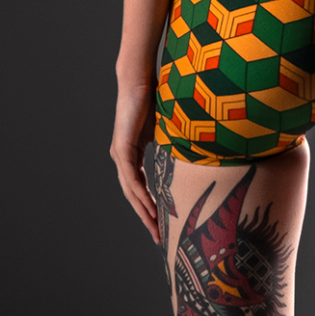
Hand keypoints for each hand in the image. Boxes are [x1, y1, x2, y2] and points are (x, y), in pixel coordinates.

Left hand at [110, 78, 158, 240]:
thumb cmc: (155, 99)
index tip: (162, 222)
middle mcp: (123, 157)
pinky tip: (149, 207)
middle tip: (157, 235)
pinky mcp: (121, 148)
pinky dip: (140, 194)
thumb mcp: (167, 130)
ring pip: (130, 190)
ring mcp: (120, 154)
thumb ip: (173, 145)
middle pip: (132, 195)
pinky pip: (131, 177)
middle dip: (145, 216)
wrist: (140, 80)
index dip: (149, 205)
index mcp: (132, 154)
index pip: (140, 187)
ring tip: (155, 227)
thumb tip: (194, 154)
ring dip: (143, 210)